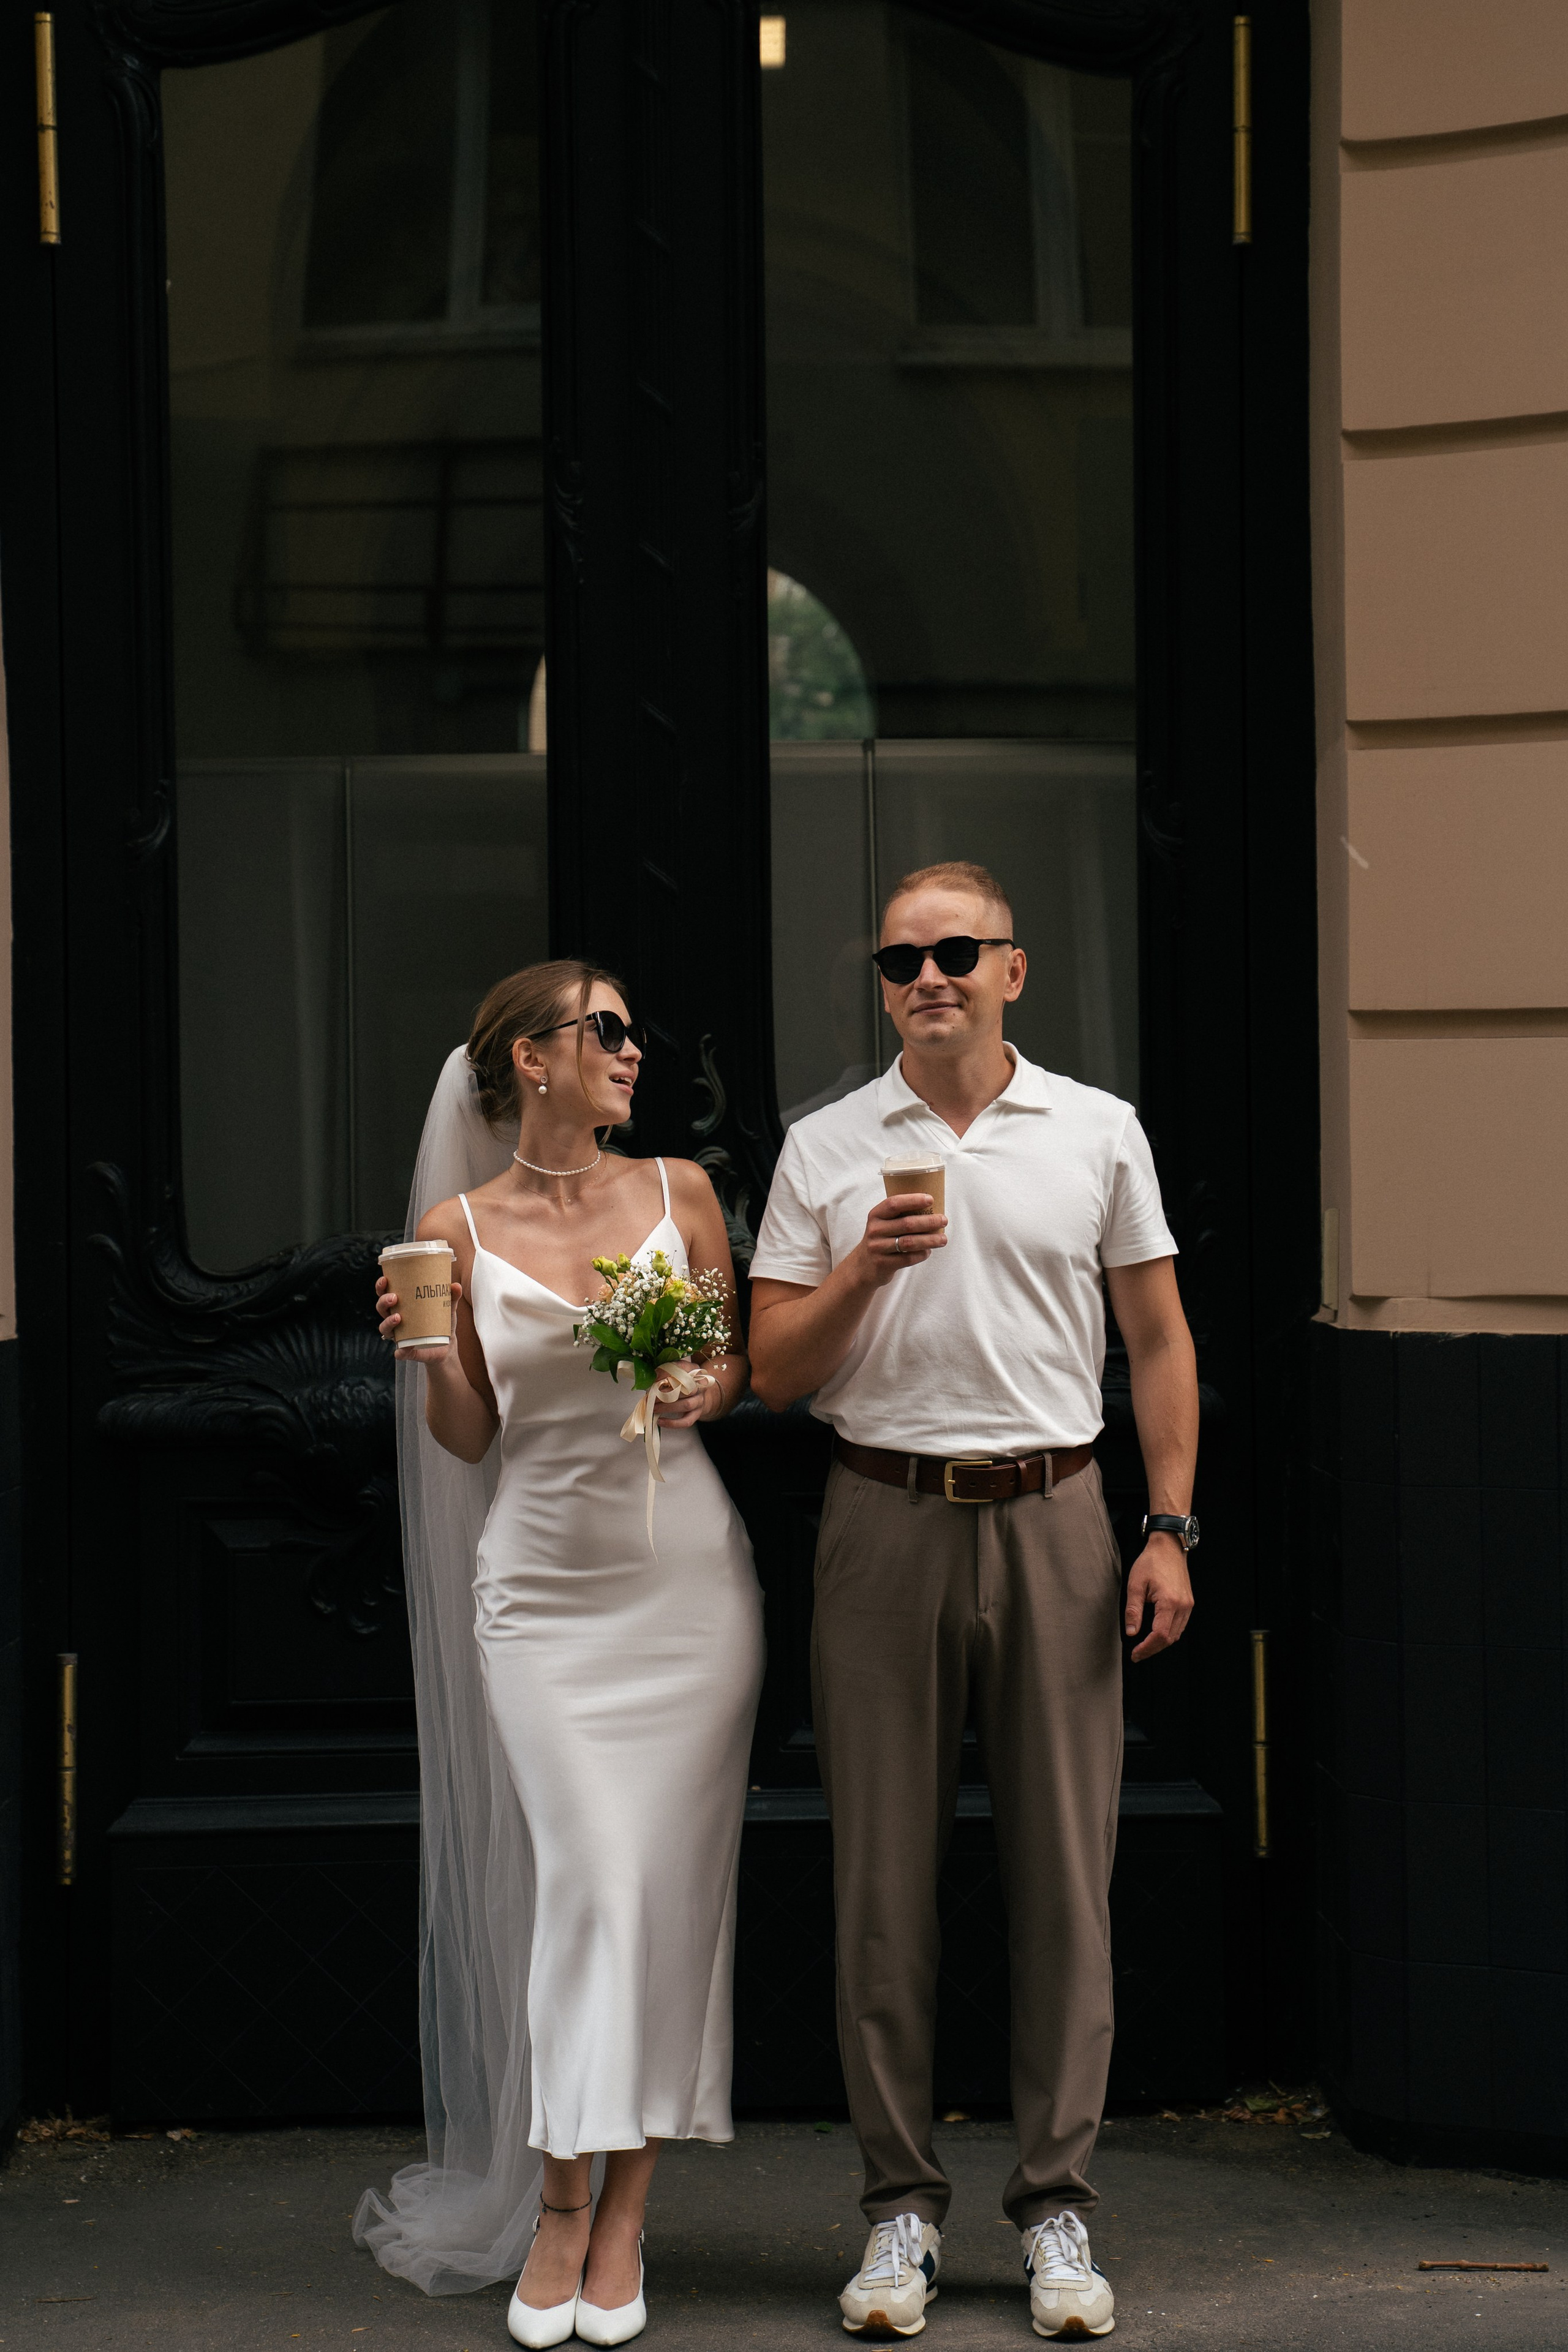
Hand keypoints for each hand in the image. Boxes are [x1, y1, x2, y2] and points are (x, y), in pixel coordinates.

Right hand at [376, 1268, 463, 1362]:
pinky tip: (405, 1348)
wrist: (447, 1346)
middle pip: (381, 1309)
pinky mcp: (407, 1350)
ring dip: (388, 1322)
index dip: (381, 1287)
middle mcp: (395, 1319)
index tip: (384, 1279)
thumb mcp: (447, 1308)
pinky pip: (399, 1352)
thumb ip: (451, 1296)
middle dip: (383, 1302)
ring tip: (398, 1317)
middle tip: (394, 1297)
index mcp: (401, 1305)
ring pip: (385, 1329)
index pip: (385, 1294)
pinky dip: (400, 1351)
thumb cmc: (442, 1322)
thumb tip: (456, 1286)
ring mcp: (399, 1335)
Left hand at [652, 1363, 720, 1427]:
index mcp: (693, 1371)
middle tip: (651, 1397)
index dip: (668, 1371)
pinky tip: (661, 1421)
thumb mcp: (676, 1373)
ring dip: (667, 1407)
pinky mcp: (697, 1414)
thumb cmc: (683, 1383)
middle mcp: (699, 1385)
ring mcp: (699, 1400)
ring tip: (653, 1408)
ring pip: (687, 1405)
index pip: (683, 1367)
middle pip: (687, 1388)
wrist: (698, 1396)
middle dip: (666, 1393)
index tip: (655, 1377)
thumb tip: (652, 1376)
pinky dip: (673, 1423)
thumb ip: (665, 1372)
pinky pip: (687, 1421)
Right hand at [857, 1192, 947, 1287]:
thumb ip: (899, 1216)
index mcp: (875, 1215)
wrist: (862, 1267)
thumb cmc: (880, 1240)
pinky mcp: (883, 1264)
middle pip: (906, 1223)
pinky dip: (922, 1254)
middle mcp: (875, 1230)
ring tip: (943, 1239)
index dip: (913, 1200)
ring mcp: (878, 1248)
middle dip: (929, 1221)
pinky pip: (908, 1258)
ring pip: (909, 1242)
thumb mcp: (882, 1224)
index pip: (894, 1203)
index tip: (930, 1199)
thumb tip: (931, 1209)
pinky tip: (928, 1251)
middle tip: (944, 1220)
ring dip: (930, 1240)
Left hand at [1124, 1535, 1193, 1661]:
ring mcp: (1188, 1605)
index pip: (1160, 1635)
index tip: (1135, 1654)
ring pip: (1176, 1634)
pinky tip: (1156, 1633)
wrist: (1168, 1547)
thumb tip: (1131, 1633)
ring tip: (1144, 1646)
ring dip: (1161, 1643)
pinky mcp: (1188, 1603)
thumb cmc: (1151, 1562)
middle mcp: (1183, 1606)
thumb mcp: (1135, 1584)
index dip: (1147, 1648)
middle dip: (1152, 1649)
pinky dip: (1168, 1633)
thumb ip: (1133, 1610)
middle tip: (1137, 1654)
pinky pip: (1180, 1625)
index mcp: (1170, 1602)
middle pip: (1170, 1639)